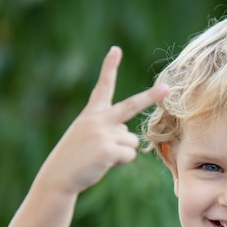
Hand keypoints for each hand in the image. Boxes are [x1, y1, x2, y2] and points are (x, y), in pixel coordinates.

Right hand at [40, 46, 168, 195]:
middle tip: (168, 88)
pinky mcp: (109, 150)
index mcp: (91, 114)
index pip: (102, 87)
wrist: (59, 177)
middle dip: (151, 96)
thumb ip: (108, 130)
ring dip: (122, 152)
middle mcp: (98, 120)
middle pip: (131, 105)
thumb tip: (131, 137)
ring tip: (101, 157)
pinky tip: (103, 164)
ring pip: (132, 141)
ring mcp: (104, 134)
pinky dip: (120, 163)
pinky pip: (129, 155)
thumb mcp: (87, 137)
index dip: (109, 67)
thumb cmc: (75, 159)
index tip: (116, 50)